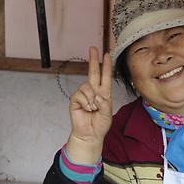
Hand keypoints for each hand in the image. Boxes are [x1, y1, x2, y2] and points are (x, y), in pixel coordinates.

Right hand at [66, 47, 112, 163]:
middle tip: (93, 48)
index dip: (106, 65)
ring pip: (87, 87)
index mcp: (104, 93)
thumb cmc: (100, 125)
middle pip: (93, 72)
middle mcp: (93, 91)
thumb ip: (104, 103)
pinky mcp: (75, 100)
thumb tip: (97, 95)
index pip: (105, 76)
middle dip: (93, 60)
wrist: (90, 135)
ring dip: (92, 99)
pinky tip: (86, 109)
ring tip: (92, 109)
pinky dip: (86, 103)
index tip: (107, 54)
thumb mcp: (107, 114)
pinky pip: (81, 95)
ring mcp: (83, 94)